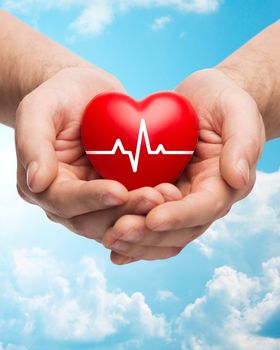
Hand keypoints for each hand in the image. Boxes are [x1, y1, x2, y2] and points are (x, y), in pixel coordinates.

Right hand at [16, 67, 178, 243]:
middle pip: (93, 220)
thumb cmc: (60, 96)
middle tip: (154, 198)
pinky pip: (133, 208)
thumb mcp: (39, 108)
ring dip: (142, 214)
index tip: (119, 190)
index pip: (65, 201)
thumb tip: (36, 182)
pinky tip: (173, 199)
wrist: (87, 94)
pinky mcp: (117, 194)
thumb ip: (32, 142)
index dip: (91, 199)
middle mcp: (68, 201)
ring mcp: (94, 200)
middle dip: (124, 211)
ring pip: (117, 220)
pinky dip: (151, 209)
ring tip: (168, 197)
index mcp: (43, 185)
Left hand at [102, 68, 264, 263]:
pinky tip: (107, 239)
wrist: (203, 101)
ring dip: (136, 240)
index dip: (179, 216)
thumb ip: (242, 143)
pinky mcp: (159, 193)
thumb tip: (238, 178)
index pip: (204, 207)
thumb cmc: (223, 101)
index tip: (152, 219)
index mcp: (222, 184)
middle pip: (179, 230)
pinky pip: (145, 218)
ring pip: (161, 233)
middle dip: (149, 235)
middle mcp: (201, 199)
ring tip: (108, 238)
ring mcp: (179, 199)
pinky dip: (131, 234)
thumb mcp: (238, 111)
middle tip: (118, 232)